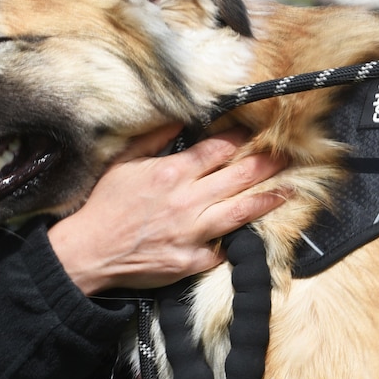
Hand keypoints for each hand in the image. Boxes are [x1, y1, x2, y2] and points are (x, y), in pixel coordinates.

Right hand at [49, 126, 288, 294]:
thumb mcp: (124, 163)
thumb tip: (180, 118)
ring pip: (241, 212)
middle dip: (266, 163)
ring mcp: (192, 233)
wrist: (90, 251)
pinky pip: (222, 248)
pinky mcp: (191, 260)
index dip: (239, 140)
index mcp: (171, 174)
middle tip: (286, 154)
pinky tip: (256, 232)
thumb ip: (154, 139)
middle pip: (238, 177)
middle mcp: (187, 201)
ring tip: (288, 189)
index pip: (217, 150)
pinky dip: (237, 240)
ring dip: (268, 198)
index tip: (253, 133)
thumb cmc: (105, 205)